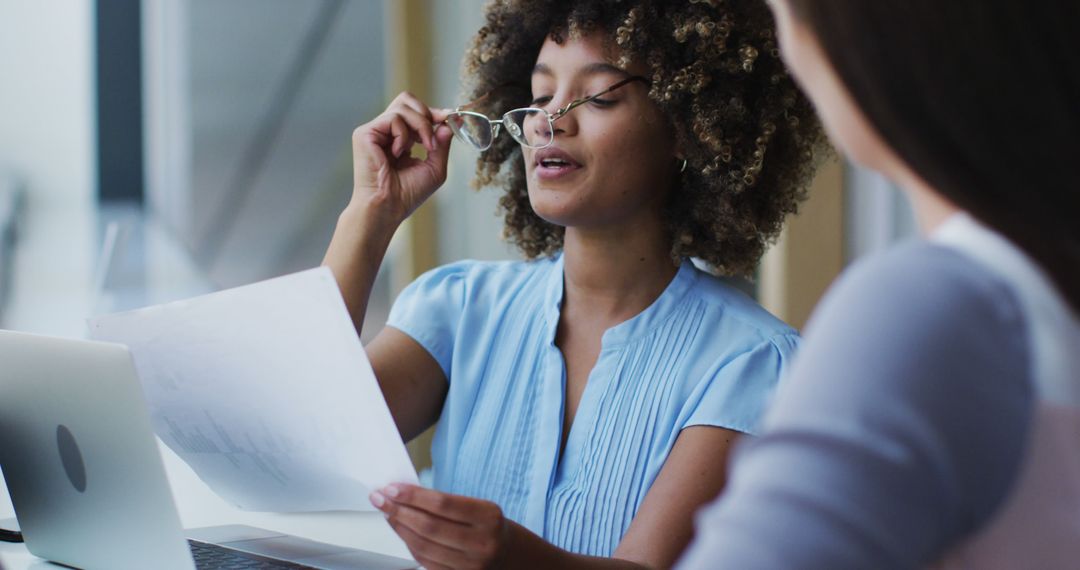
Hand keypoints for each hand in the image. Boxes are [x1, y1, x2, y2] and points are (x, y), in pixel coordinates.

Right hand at [350, 92, 454, 226]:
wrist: (387, 207)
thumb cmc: (407, 195)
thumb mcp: (434, 168)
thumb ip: (442, 144)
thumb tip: (449, 123)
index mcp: (400, 139)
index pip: (415, 112)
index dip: (433, 112)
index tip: (449, 118)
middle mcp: (386, 132)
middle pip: (406, 100)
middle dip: (426, 113)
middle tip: (434, 134)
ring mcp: (374, 131)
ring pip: (403, 106)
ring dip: (422, 125)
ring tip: (425, 147)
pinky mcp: (365, 133)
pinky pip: (393, 118)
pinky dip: (404, 135)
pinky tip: (400, 153)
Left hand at [371, 483, 508, 569]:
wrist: (506, 554)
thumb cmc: (487, 525)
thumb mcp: (478, 506)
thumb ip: (445, 502)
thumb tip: (403, 494)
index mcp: (488, 517)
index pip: (443, 504)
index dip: (413, 496)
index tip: (391, 489)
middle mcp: (482, 543)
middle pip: (429, 527)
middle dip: (399, 511)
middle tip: (380, 499)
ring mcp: (471, 565)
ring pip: (423, 546)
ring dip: (400, 528)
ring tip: (387, 513)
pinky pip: (425, 561)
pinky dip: (409, 545)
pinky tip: (401, 531)